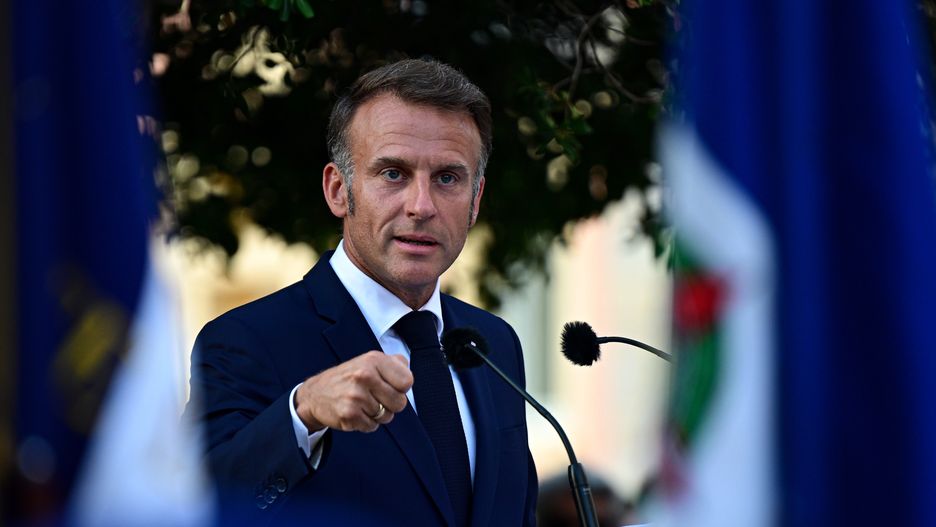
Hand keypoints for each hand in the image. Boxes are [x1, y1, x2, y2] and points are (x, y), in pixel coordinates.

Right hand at [295, 351, 411, 432]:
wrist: (315, 394)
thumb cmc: (348, 378)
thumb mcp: (369, 361)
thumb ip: (393, 362)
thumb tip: (407, 367)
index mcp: (373, 360)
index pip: (407, 381)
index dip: (401, 388)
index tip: (390, 386)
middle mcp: (364, 375)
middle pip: (400, 402)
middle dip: (390, 404)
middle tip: (376, 398)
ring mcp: (356, 396)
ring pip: (387, 416)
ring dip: (377, 414)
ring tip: (362, 404)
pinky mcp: (348, 414)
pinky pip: (373, 426)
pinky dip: (366, 423)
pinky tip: (355, 412)